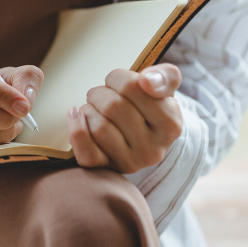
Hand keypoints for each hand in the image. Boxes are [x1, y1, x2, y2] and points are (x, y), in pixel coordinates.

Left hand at [66, 64, 182, 173]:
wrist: (142, 137)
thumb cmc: (149, 106)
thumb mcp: (164, 88)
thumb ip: (163, 76)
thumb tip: (147, 81)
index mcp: (171, 124)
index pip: (132, 87)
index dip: (117, 77)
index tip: (117, 81)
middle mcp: (154, 149)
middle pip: (112, 106)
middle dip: (100, 92)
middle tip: (102, 94)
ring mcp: (131, 163)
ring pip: (98, 127)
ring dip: (88, 109)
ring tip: (94, 107)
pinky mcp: (108, 170)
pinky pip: (86, 152)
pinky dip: (76, 129)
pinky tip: (76, 115)